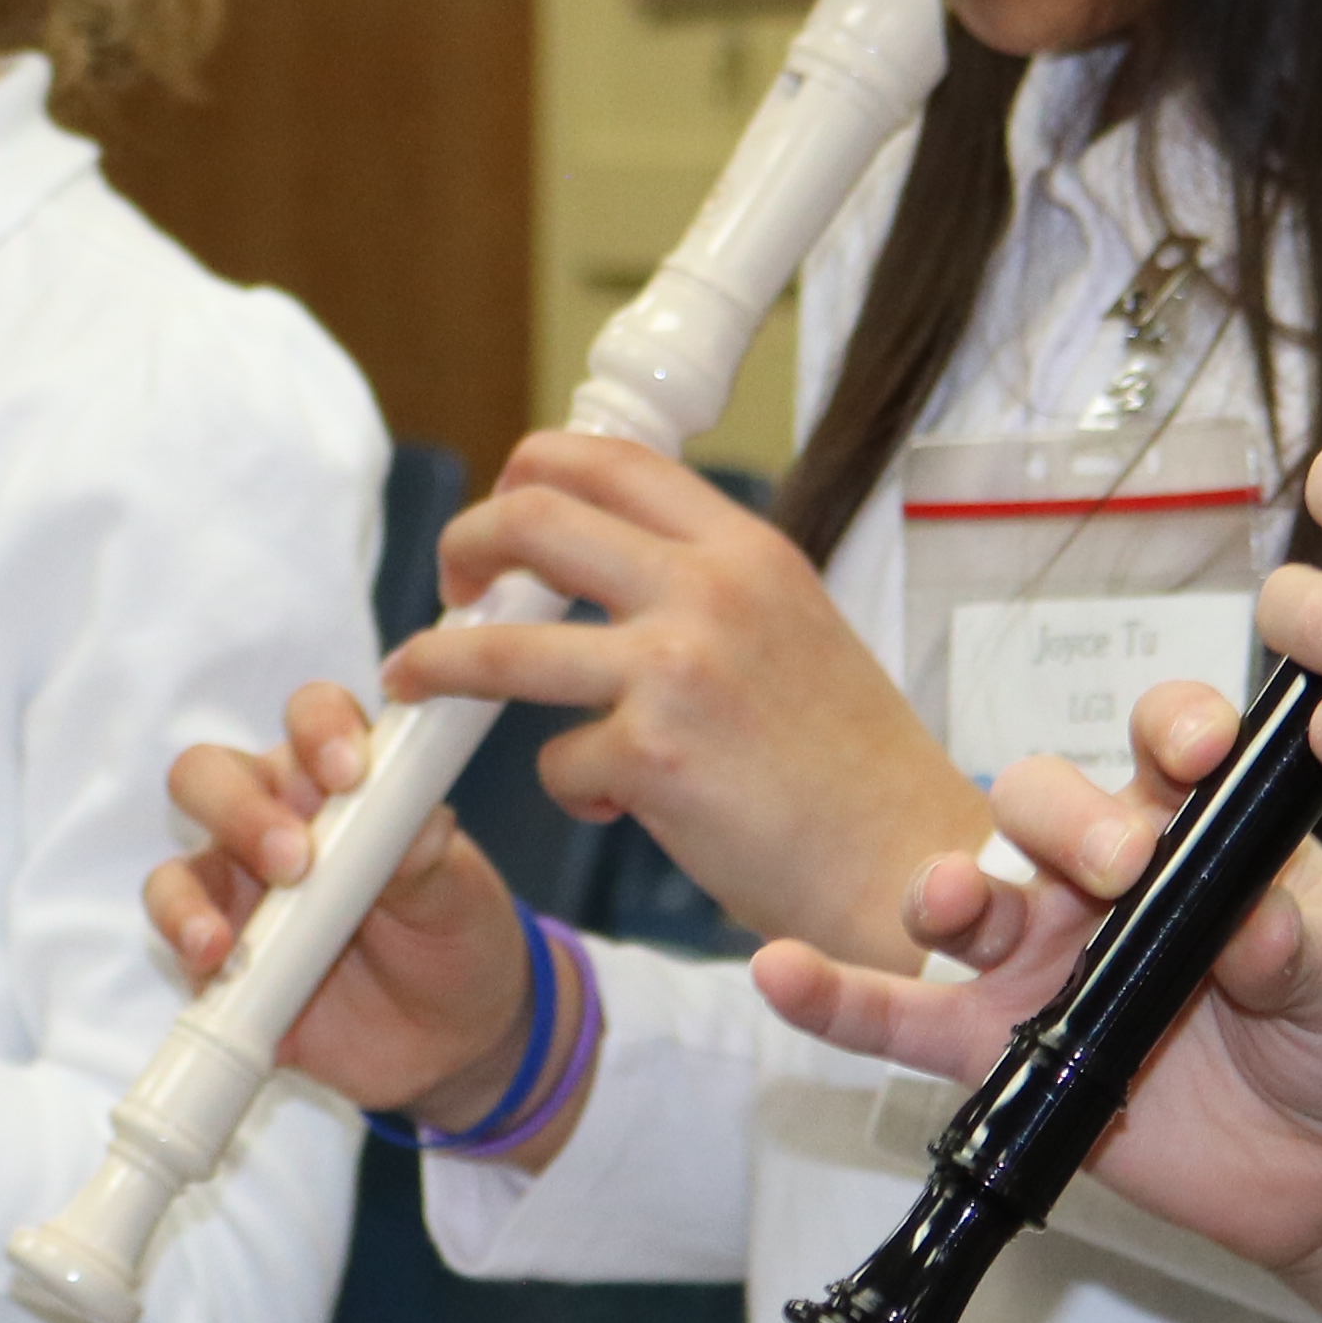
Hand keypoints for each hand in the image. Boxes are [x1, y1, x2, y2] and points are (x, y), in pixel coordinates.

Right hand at [145, 682, 541, 1126]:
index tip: (351, 772)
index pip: (311, 718)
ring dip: (189, 897)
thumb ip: (428, 857)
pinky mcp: (215, 960)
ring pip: (176, 867)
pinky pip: (177, 948)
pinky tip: (218, 970)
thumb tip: (417, 825)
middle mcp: (271, 820)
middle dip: (239, 810)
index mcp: (336, 780)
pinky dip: (186, 956)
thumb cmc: (453, 932)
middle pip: (208, 776)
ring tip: (225, 941)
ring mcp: (236, 891)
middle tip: (294, 861)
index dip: (320, 728)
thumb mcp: (457, 894)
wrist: (453, 1032)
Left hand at [385, 433, 985, 961]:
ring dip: (437, 661)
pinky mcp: (650, 759)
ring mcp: (676, 670)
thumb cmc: (855, 768)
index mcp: (748, 550)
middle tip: (450, 584)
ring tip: (410, 680)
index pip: (610, 459)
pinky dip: (574, 791)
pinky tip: (619, 809)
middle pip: (534, 520)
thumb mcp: (795, 631)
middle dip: (465, 545)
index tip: (503, 509)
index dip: (531, 470)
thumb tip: (607, 568)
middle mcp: (711, 590)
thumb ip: (710, 591)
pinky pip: (557, 765)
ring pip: (502, 645)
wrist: (911, 863)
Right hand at [760, 675, 1321, 1322]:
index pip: (1163, 742)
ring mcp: (1045, 962)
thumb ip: (1310, 943)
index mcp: (1196, 827)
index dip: (1168, 730)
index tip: (1192, 752)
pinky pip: (903, 1022)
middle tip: (1116, 865)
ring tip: (955, 904)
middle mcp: (1106, 877)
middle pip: (1044, 804)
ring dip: (944, 887)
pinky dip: (835, 998)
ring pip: (964, 897)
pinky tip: (779, 973)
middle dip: (1063, 818)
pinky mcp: (1003, 1053)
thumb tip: (1255, 933)